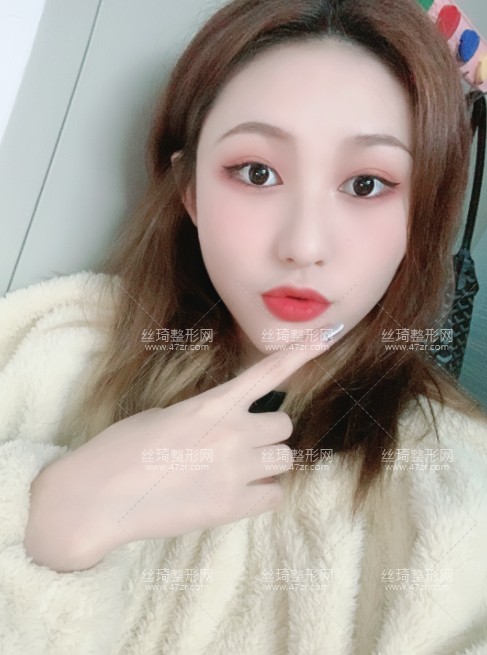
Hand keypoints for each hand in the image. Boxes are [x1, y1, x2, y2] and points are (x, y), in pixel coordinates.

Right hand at [40, 329, 342, 564]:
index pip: (268, 373)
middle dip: (268, 434)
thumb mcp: (165, 416)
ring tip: (237, 471)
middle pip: (285, 427)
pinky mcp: (232, 508)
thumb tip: (227, 425)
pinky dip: (262, 493)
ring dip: (267, 462)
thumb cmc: (122, 448)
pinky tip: (235, 494)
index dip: (302, 353)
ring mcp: (235, 472)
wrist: (100, 495)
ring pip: (285, 460)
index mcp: (212, 404)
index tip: (330, 335)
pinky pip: (274, 496)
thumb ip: (206, 415)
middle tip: (241, 444)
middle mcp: (232, 434)